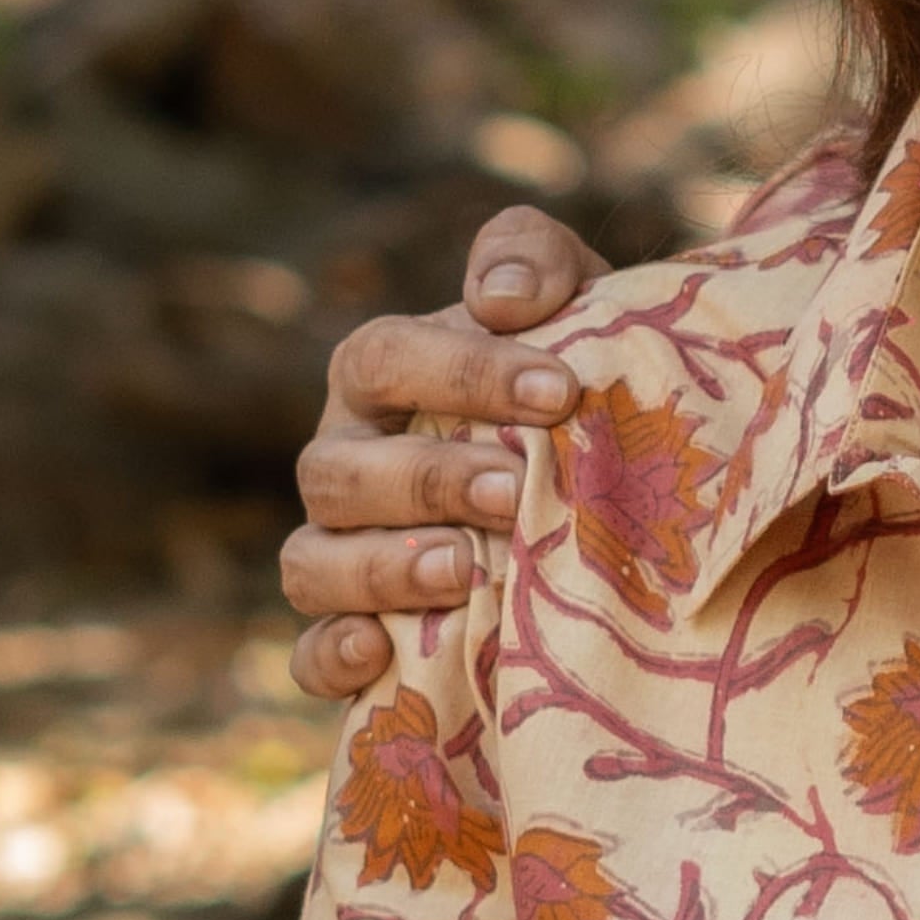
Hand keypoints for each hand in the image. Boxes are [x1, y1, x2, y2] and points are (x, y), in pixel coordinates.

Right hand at [281, 204, 610, 704]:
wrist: (610, 490)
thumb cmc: (573, 389)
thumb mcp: (577, 307)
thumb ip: (537, 262)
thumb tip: (499, 296)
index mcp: (380, 378)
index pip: (384, 358)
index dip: (463, 373)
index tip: (561, 391)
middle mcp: (346, 463)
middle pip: (337, 469)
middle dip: (426, 480)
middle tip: (518, 490)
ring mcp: (340, 552)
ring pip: (310, 562)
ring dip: (381, 569)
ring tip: (465, 570)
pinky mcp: (353, 637)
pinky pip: (309, 656)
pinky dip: (331, 657)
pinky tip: (380, 654)